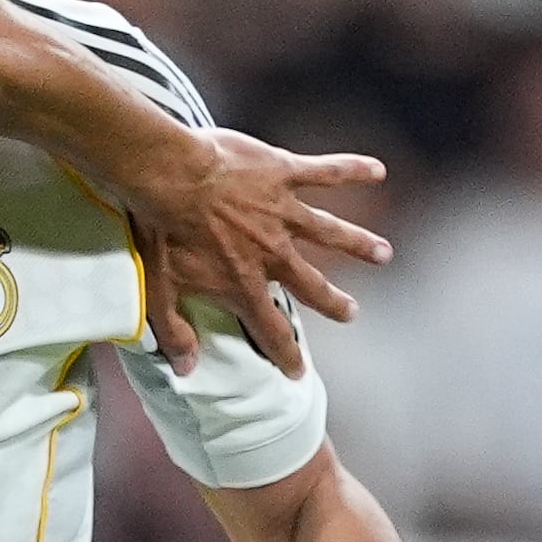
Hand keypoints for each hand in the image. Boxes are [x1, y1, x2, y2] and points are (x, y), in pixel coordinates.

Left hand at [124, 129, 386, 374]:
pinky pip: (324, 172)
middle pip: (312, 284)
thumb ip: (174, 332)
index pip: (271, 329)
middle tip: (352, 313)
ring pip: (330, 232)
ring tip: (383, 254)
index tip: (299, 371)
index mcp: (244, 283)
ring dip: (359, 243)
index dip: (286, 353)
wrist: (167, 175)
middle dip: (334, 302)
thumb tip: (185, 368)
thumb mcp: (158, 290)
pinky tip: (376, 169)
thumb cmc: (158, 230)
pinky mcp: (283, 174)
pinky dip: (351, 170)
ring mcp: (283, 212)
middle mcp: (273, 253)